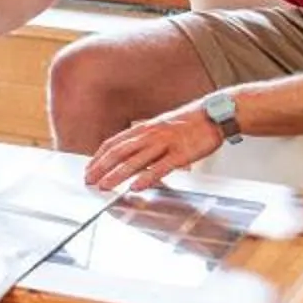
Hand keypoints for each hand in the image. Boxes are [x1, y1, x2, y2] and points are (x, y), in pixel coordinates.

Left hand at [83, 103, 225, 191]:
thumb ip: (144, 140)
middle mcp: (150, 134)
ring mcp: (165, 143)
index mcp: (143, 128)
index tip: (89, 168)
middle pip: (119, 152)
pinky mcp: (180, 154)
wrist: (214, 115)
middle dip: (101, 167)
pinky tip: (136, 187)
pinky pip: (161, 167)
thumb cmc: (187, 123)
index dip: (98, 156)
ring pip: (135, 160)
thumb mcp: (160, 128)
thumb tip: (130, 155)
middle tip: (89, 180)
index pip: (113, 142)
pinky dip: (147, 178)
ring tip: (105, 186)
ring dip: (117, 174)